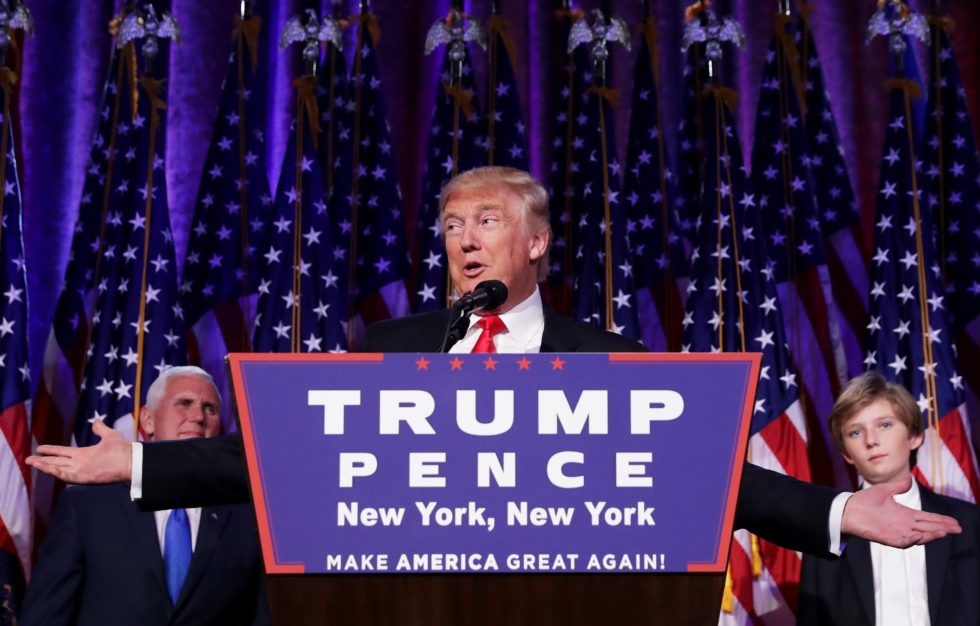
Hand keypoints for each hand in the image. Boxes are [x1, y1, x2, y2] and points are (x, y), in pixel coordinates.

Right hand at [27, 419, 133, 483]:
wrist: (130, 459)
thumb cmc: (122, 449)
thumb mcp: (109, 435)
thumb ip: (100, 429)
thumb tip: (96, 421)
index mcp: (83, 454)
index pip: (63, 452)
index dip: (51, 450)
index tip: (40, 447)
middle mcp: (79, 463)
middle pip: (57, 462)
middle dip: (42, 461)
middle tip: (28, 459)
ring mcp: (80, 471)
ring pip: (57, 469)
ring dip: (44, 466)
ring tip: (31, 462)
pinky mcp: (82, 477)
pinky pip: (65, 476)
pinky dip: (54, 472)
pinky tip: (44, 467)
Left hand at [841, 476, 961, 546]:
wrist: (847, 509)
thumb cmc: (864, 500)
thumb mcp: (885, 490)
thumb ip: (898, 486)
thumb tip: (910, 479)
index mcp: (904, 514)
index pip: (927, 518)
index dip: (940, 520)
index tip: (954, 522)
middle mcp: (903, 524)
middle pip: (927, 528)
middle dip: (942, 528)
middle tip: (957, 529)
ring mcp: (896, 532)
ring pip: (919, 536)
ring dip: (931, 534)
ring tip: (944, 531)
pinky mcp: (888, 538)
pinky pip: (903, 541)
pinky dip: (912, 539)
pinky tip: (920, 535)